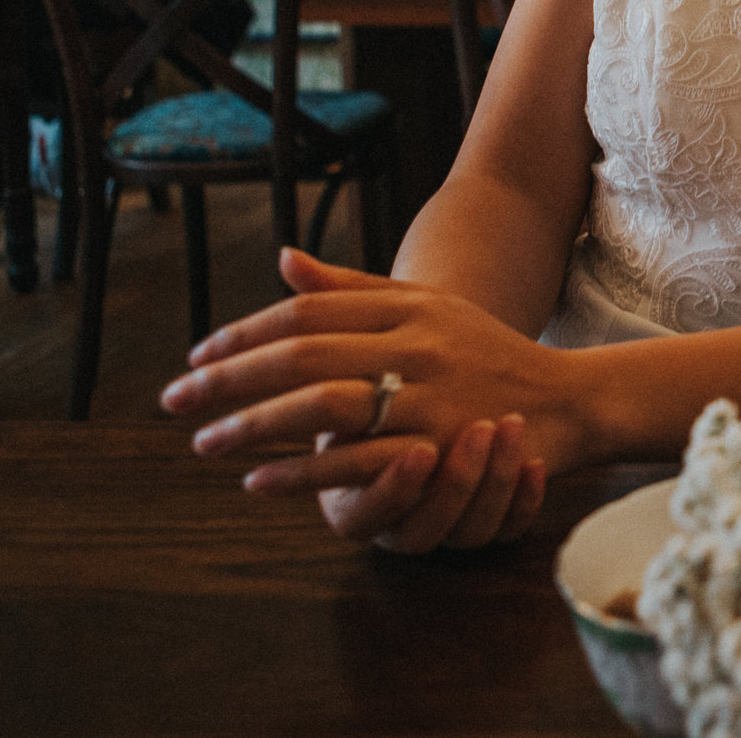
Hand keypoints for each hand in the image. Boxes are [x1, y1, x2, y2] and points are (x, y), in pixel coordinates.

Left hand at [161, 247, 574, 549]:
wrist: (566, 399)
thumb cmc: (486, 355)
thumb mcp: (427, 308)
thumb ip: (352, 290)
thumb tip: (282, 261)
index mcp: (407, 305)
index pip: (307, 312)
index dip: (245, 332)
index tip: (197, 356)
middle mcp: (414, 341)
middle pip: (302, 352)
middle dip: (229, 377)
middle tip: (174, 398)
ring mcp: (428, 393)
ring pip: (321, 403)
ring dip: (252, 424)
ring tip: (204, 442)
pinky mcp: (438, 443)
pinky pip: (356, 457)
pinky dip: (300, 471)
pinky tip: (258, 479)